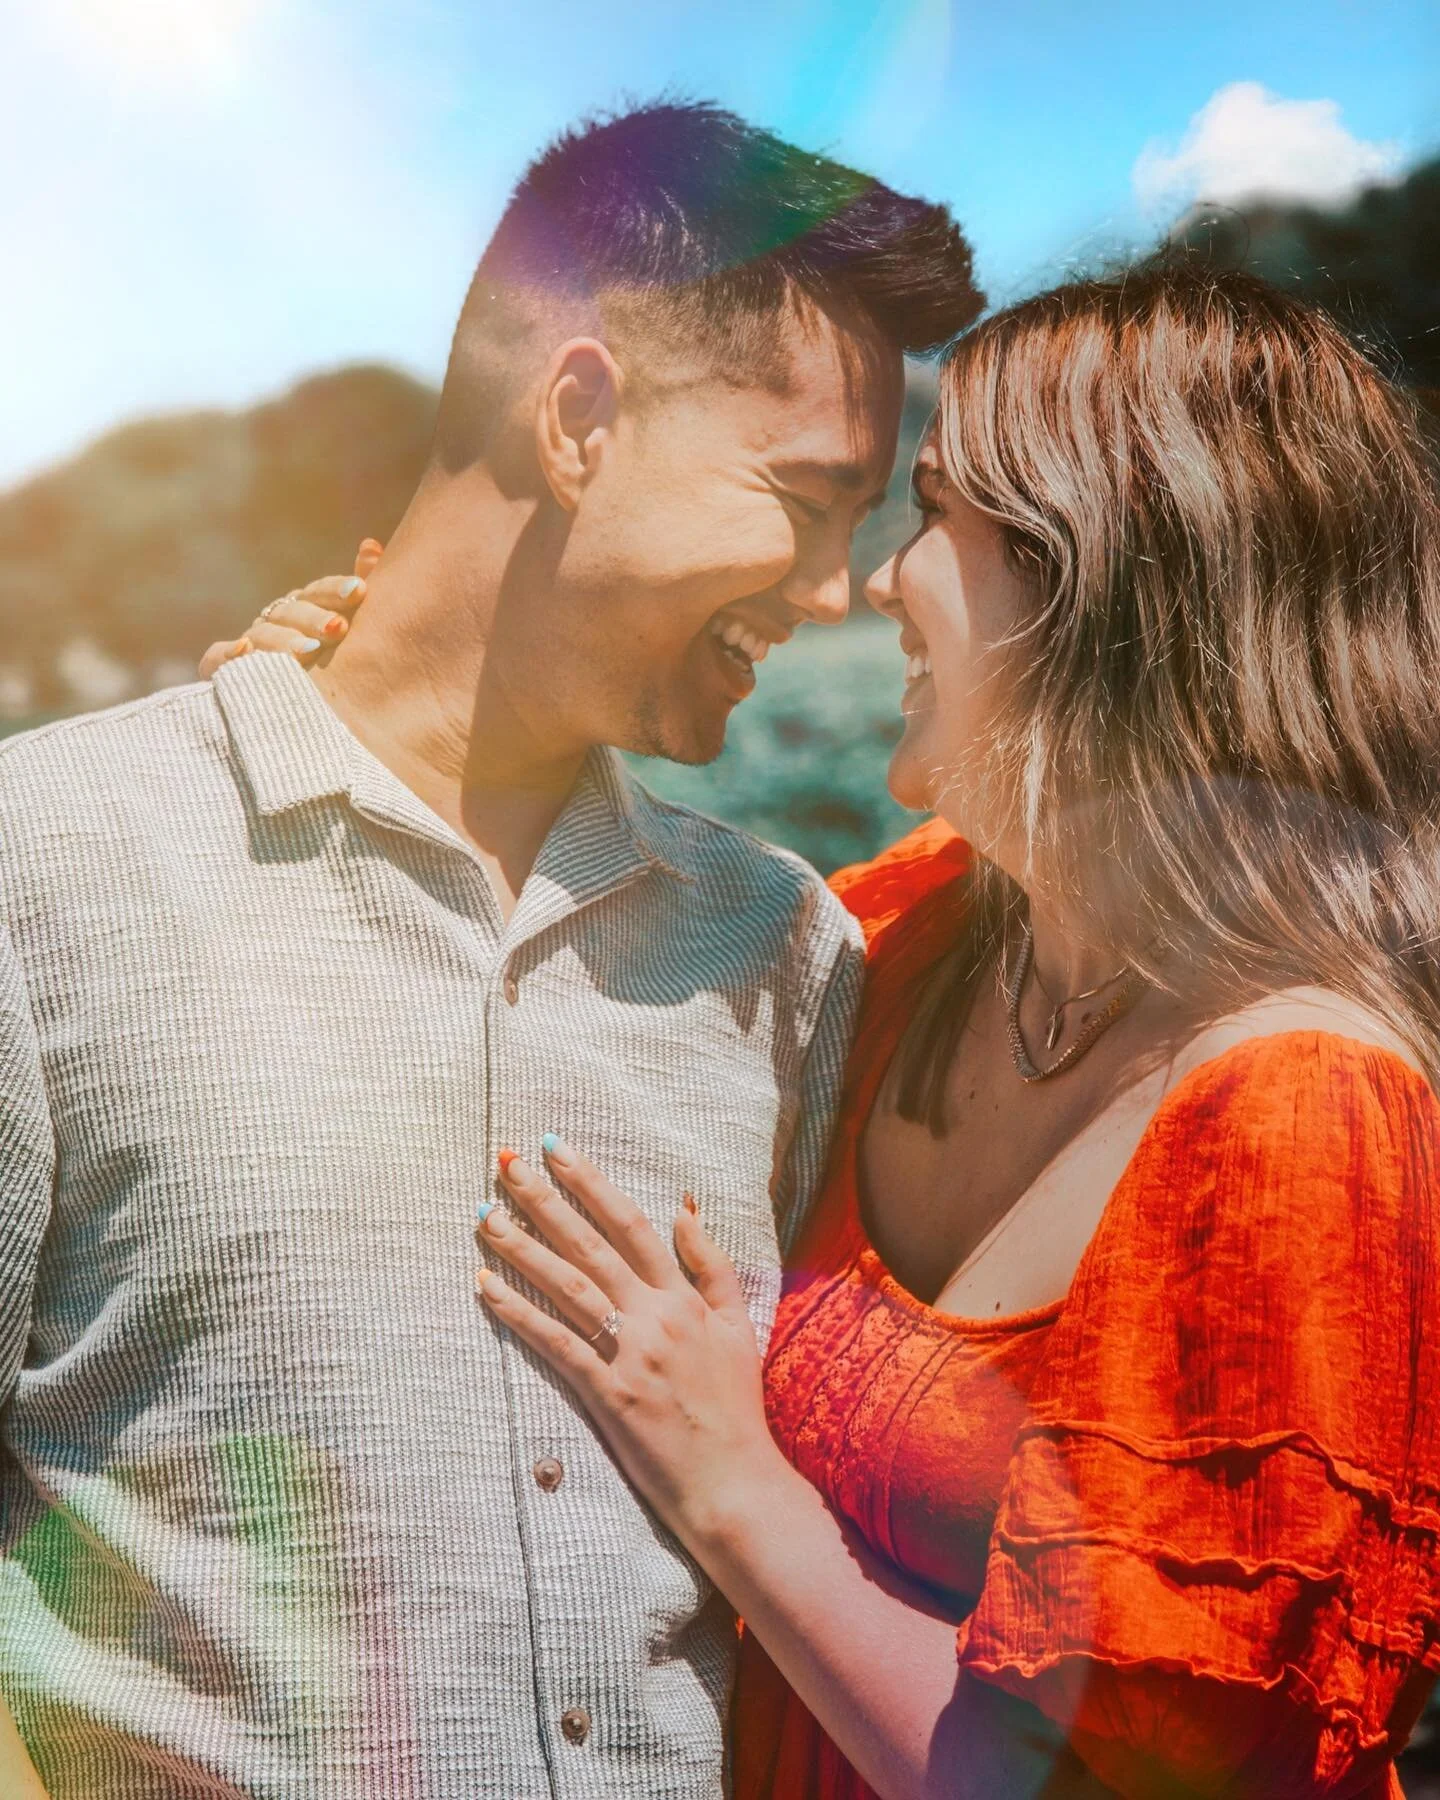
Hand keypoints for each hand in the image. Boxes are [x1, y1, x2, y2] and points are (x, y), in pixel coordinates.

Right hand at [197, 537, 384, 677]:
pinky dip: (226, 654)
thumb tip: (371, 547)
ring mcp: (251, 641)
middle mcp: (277, 619)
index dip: (336, 590)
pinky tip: (244, 651)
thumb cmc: (337, 652)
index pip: (319, 592)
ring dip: (283, 641)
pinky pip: (217, 657)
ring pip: (262, 635)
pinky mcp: (225, 667)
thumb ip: (360, 585)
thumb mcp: (351, 619)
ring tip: (309, 651)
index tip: (359, 590)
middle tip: (338, 628)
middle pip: (292, 612)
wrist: (306, 702)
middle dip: (314, 619)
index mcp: (307, 606)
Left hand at [477, 1139, 782, 1547]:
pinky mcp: (607, 1393)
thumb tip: (684, 1207)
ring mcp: (630, 1353)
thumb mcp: (738, 1326)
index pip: (630, 1222)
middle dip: (542, 1198)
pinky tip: (485, 1286)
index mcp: (684, 1296)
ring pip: (566, 1285)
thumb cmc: (736, 1408)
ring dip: (520, 1247)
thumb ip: (713, 1265)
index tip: (555, 1148)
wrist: (734, 1482)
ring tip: (483, 1215)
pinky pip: (554, 1342)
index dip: (590, 1182)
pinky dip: (518, 1312)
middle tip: (502, 1162)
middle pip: (589, 1243)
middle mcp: (655, 1315)